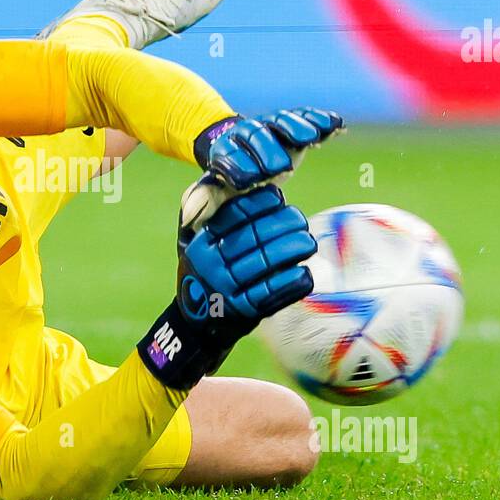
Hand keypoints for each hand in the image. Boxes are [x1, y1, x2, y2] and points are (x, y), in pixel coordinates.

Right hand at [138, 179, 315, 389]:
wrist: (196, 321)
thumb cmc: (203, 269)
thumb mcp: (191, 236)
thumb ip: (202, 205)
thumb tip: (226, 178)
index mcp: (201, 241)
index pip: (236, 214)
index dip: (262, 203)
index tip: (279, 198)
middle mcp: (211, 264)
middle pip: (255, 237)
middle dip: (284, 225)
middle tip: (301, 221)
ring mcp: (227, 289)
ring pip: (267, 263)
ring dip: (293, 249)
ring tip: (309, 243)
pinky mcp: (243, 312)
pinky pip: (272, 294)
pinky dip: (292, 283)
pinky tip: (306, 273)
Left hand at [194, 108, 345, 190]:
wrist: (237, 145)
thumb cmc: (232, 178)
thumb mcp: (218, 189)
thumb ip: (211, 199)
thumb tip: (192, 217)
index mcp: (226, 152)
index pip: (230, 157)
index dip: (239, 167)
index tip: (248, 181)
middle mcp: (247, 134)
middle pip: (256, 136)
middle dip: (268, 150)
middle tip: (281, 168)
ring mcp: (270, 125)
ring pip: (280, 120)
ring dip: (296, 128)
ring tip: (312, 138)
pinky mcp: (291, 122)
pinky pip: (304, 116)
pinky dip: (320, 119)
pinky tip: (336, 125)